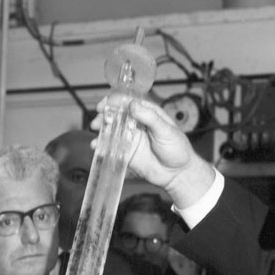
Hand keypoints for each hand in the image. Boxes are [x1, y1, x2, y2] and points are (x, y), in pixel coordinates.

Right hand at [91, 96, 215, 208]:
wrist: (178, 174)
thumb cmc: (177, 149)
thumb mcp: (166, 130)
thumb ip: (149, 117)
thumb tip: (132, 105)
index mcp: (148, 113)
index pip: (129, 102)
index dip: (116, 101)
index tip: (106, 103)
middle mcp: (137, 124)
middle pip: (116, 114)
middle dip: (104, 115)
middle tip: (99, 118)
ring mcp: (130, 138)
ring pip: (111, 130)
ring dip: (101, 129)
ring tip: (96, 130)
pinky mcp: (126, 152)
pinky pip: (111, 147)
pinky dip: (102, 146)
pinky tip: (97, 146)